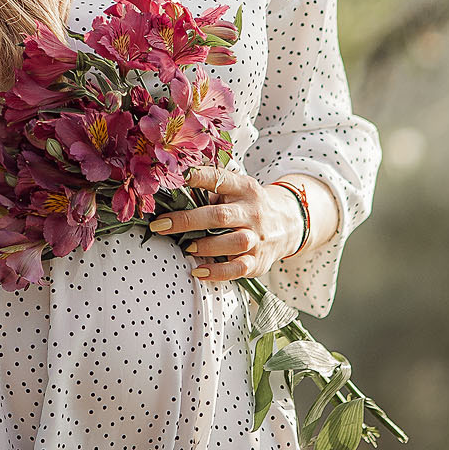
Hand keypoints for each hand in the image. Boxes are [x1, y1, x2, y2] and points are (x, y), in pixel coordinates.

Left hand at [149, 165, 304, 283]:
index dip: (200, 177)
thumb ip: (211, 191)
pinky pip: (238, 268)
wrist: (287, 223)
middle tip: (161, 225)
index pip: (220, 179)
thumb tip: (174, 193)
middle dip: (187, 221)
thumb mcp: (236, 189)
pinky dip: (217, 271)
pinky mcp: (258, 260)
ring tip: (186, 247)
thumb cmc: (248, 205)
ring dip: (205, 246)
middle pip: (220, 216)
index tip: (179, 178)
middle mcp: (252, 212)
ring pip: (233, 242)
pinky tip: (199, 271)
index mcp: (244, 188)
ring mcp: (256, 237)